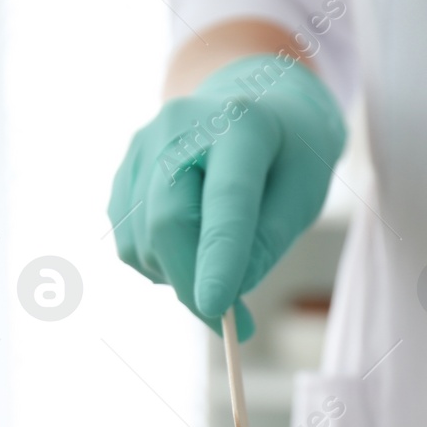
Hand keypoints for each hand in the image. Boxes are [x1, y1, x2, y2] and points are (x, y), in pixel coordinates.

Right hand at [107, 53, 344, 338]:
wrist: (253, 103)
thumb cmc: (288, 155)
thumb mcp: (303, 194)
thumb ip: (267, 243)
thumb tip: (222, 296)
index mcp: (240, 124)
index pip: (226, 199)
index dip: (219, 257)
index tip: (218, 309)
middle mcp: (180, 126)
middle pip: (167, 222)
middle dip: (191, 284)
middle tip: (230, 324)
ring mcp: (142, 146)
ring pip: (142, 240)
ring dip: (178, 276)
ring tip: (217, 261)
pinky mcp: (123, 172)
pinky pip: (129, 241)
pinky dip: (159, 263)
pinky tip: (190, 245)